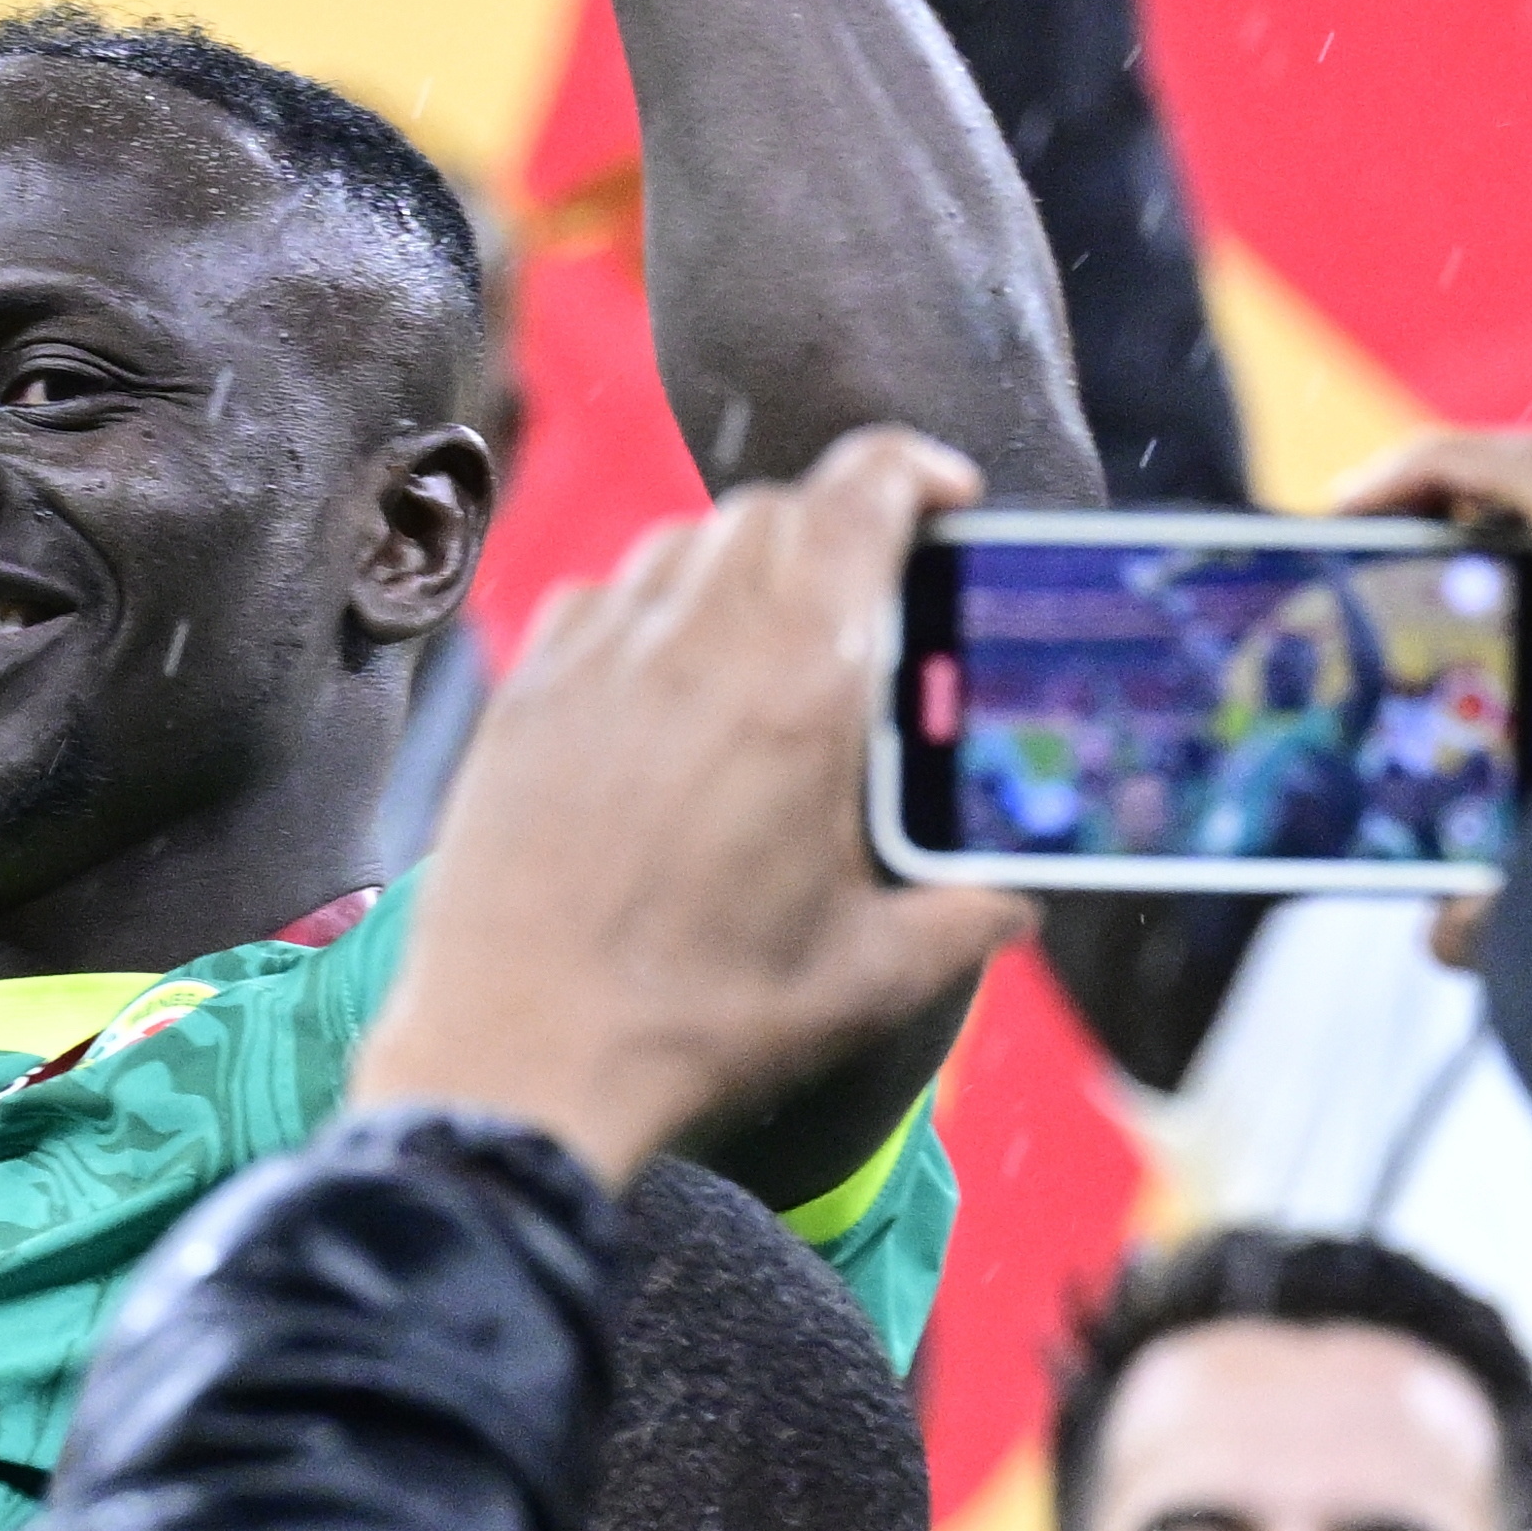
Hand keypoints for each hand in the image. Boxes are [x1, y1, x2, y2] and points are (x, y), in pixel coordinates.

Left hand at [345, 432, 1023, 1187]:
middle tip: (870, 595)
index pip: (861, 498)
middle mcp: (693, 644)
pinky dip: (648, 608)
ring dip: (741, 563)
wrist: (521, 1059)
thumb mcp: (866, 978)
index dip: (913, 471)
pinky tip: (667, 680)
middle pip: (774, 509)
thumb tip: (1010, 902)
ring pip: (681, 541)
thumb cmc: (699, 1019)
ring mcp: (595, 659)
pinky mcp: (524, 694)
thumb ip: (958, 920)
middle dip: (835, 527)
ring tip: (772, 640)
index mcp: (800, 686)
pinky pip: (598, 597)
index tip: (944, 494)